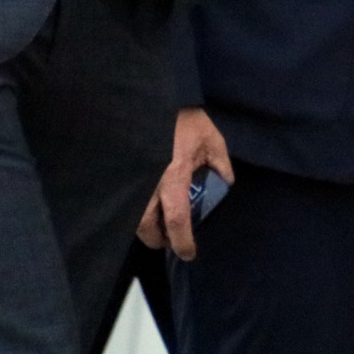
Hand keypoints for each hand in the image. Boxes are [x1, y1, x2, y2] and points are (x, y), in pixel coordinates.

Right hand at [137, 107, 233, 260]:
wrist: (158, 101)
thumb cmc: (189, 121)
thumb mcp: (213, 141)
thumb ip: (221, 166)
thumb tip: (226, 185)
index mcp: (174, 174)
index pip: (176, 217)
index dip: (181, 240)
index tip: (189, 253)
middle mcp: (150, 181)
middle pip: (146, 225)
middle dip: (158, 240)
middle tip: (172, 243)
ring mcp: (135, 177)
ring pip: (133, 217)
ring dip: (147, 229)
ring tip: (163, 230)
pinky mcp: (128, 173)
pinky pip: (129, 202)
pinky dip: (138, 213)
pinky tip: (151, 212)